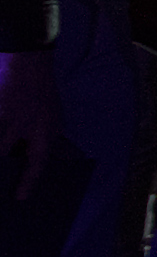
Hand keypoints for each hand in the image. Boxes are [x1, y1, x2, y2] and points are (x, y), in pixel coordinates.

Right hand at [0, 49, 60, 199]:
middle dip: (0, 171)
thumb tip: (29, 160)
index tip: (20, 198)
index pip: (38, 160)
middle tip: (1, 191)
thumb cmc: (39, 91)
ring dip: (0, 149)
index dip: (29, 180)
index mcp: (43, 128)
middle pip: (3, 151)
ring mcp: (4, 115)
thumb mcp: (51, 116)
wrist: (27, 58)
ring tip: (1, 151)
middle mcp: (23, 124)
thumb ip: (42, 138)